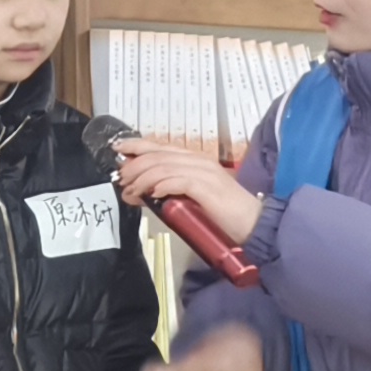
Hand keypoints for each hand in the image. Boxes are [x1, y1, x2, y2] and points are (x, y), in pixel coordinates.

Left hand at [112, 140, 263, 249]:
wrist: (254, 224)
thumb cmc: (222, 214)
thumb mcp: (187, 201)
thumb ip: (163, 194)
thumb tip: (135, 193)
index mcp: (194, 160)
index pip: (160, 147)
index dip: (136, 146)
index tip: (117, 149)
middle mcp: (198, 161)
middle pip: (158, 154)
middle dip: (134, 165)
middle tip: (121, 179)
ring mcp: (204, 173)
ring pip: (164, 166)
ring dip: (142, 178)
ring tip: (131, 190)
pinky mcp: (208, 187)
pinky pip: (178, 181)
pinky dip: (161, 186)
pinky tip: (151, 195)